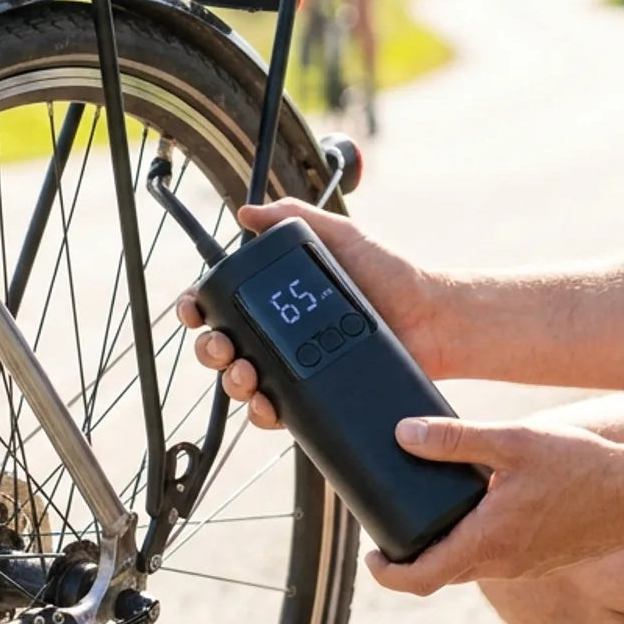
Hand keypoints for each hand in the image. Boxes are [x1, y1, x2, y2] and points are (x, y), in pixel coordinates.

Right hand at [176, 199, 442, 427]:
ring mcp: (293, 368)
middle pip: (221, 347)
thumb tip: (248, 211)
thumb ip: (295, 218)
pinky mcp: (312, 397)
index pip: (221, 303)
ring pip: (241, 383)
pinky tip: (268, 403)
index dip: (198, 307)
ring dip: (232, 382)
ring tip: (247, 372)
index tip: (194, 308)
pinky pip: (275, 413)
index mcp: (276, 297)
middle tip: (222, 345)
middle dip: (210, 349)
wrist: (429, 318)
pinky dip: (263, 413)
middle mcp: (278, 334)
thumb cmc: (389, 274)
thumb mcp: (340, 236)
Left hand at [366, 416, 623, 594]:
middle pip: (442, 575)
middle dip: (412, 557)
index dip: (387, 575)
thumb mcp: (513, 441)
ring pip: (471, 567)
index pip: (423, 578)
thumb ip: (456, 439)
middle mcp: (505, 564)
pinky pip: (498, 559)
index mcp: (489, 541)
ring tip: (431, 513)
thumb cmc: (582, 467)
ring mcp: (526, 567)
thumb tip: (404, 434)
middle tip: (392, 529)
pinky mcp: (543, 560)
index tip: (370, 558)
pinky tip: (480, 509)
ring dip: (445, 549)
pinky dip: (476, 543)